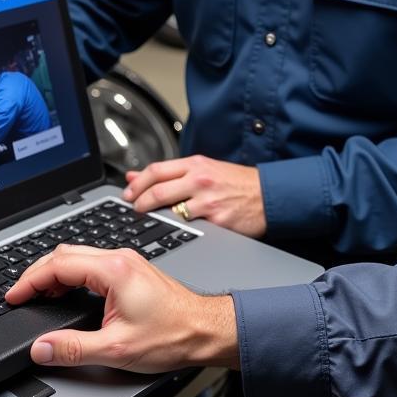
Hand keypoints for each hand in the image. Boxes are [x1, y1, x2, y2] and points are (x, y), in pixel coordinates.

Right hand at [6, 244, 238, 371]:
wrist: (206, 330)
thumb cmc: (173, 335)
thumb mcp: (117, 349)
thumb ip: (73, 349)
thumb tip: (42, 347)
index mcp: (114, 270)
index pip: (59, 265)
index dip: (30, 281)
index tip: (14, 295)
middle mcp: (120, 258)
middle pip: (65, 254)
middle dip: (37, 273)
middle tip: (20, 295)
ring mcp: (127, 261)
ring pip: (78, 256)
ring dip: (54, 273)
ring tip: (38, 295)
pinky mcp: (131, 269)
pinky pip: (91, 262)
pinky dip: (71, 274)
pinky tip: (66, 291)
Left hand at [123, 155, 266, 237]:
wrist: (268, 195)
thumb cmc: (236, 182)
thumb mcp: (204, 168)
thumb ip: (171, 173)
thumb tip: (135, 175)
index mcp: (196, 165)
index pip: (157, 170)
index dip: (137, 183)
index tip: (127, 193)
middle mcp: (200, 181)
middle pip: (158, 191)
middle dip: (139, 202)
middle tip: (133, 209)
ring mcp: (209, 202)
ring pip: (171, 211)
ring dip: (156, 218)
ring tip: (150, 221)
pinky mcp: (217, 223)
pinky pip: (191, 228)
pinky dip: (179, 230)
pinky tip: (174, 232)